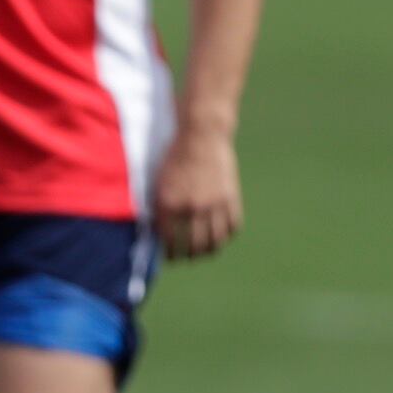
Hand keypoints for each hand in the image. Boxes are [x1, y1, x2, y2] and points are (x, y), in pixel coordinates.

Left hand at [153, 126, 242, 259]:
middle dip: (190, 256)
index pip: (170, 242)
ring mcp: (213, 204)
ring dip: (210, 251)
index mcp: (168, 204)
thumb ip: (160, 208)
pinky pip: (232, 227)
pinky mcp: (230, 198)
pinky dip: (227, 235)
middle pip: (194, 247)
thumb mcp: (159, 182)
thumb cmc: (175, 156)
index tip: (171, 257)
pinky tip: (222, 235)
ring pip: (215, 241)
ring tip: (206, 251)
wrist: (201, 134)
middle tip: (189, 257)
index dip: (171, 254)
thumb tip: (161, 234)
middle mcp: (191, 208)